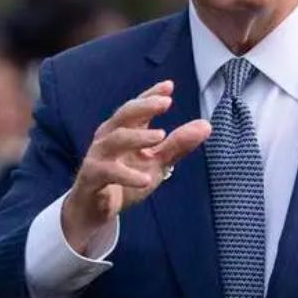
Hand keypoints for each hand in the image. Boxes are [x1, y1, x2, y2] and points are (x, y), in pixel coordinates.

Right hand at [61, 80, 211, 252]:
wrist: (96, 211)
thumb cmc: (125, 180)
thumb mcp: (156, 163)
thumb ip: (178, 145)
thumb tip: (206, 125)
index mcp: (124, 130)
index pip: (137, 108)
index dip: (151, 96)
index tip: (169, 86)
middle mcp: (108, 138)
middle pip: (124, 115)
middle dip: (144, 106)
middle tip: (166, 102)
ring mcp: (98, 156)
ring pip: (115, 139)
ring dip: (138, 136)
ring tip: (161, 135)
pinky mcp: (91, 177)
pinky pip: (108, 172)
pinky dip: (127, 175)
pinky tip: (146, 180)